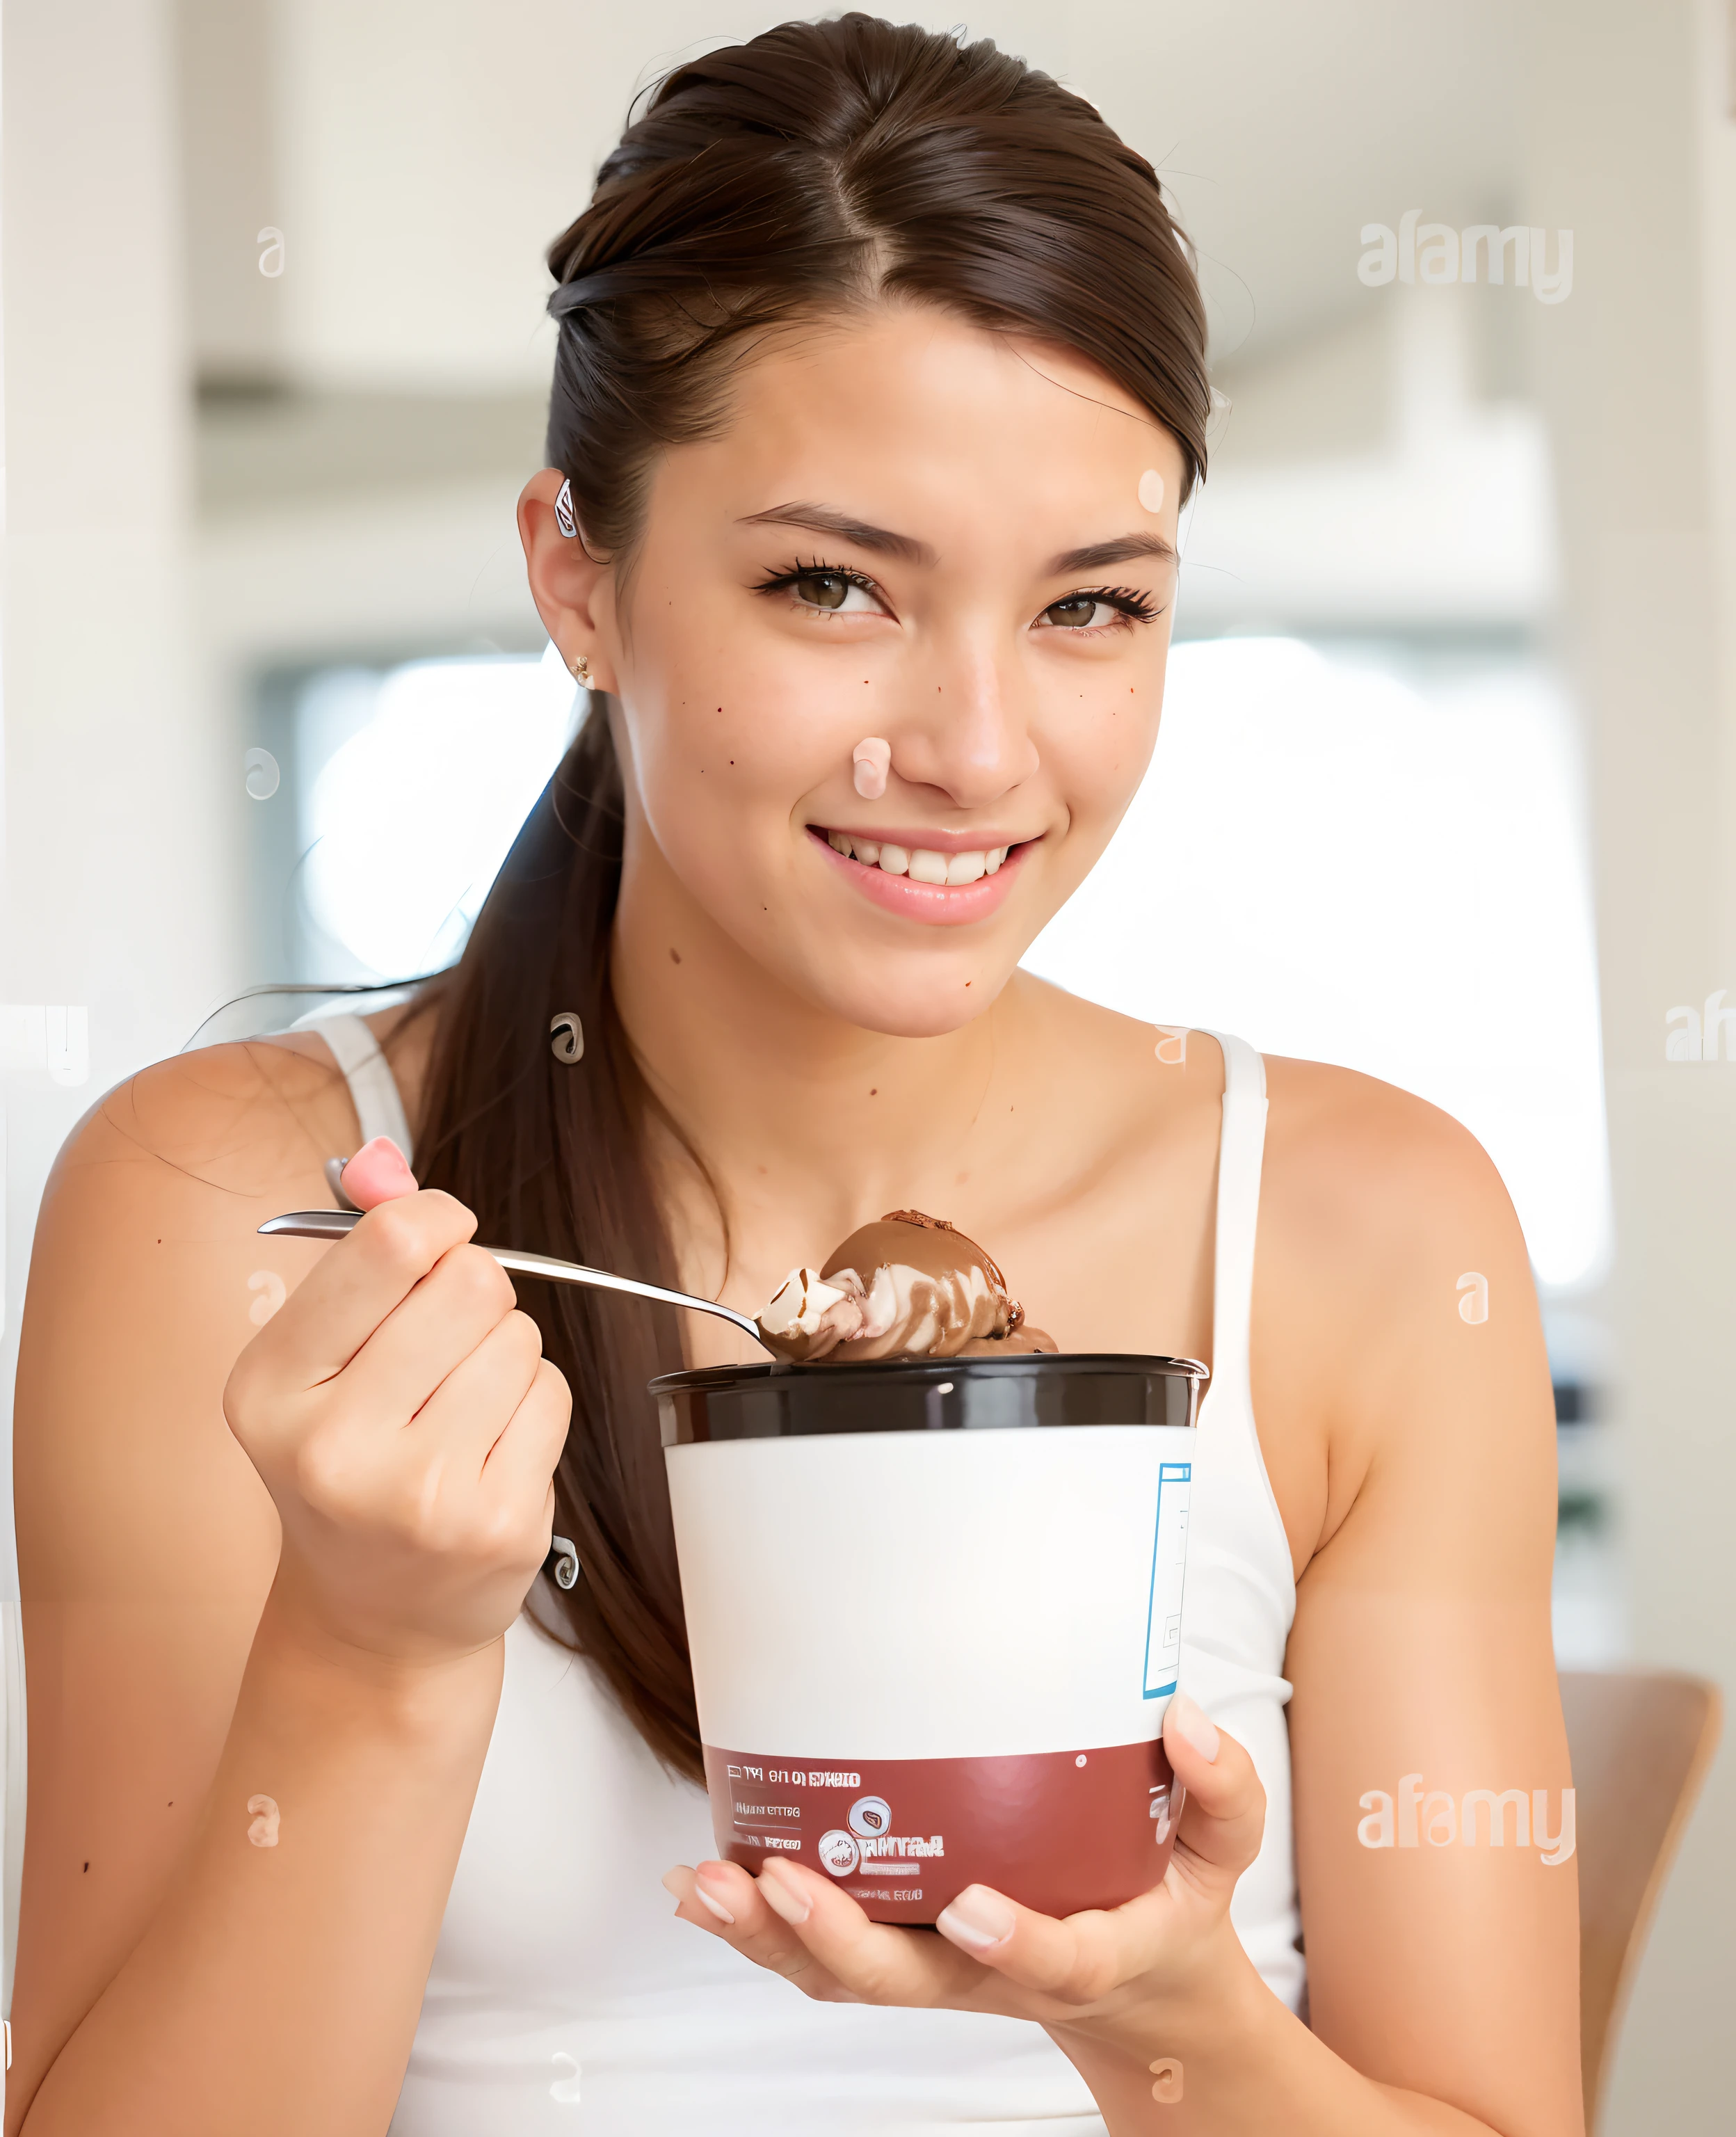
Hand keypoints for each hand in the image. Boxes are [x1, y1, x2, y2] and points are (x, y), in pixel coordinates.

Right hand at [224, 1140, 571, 1667]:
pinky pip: (552, 1395)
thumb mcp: (322, 1355)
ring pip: (520, 1339)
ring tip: (458, 1409)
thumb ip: (360, 1246)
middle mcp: (332, 1447)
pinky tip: (488, 1449)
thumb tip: (385, 1160)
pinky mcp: (495, 1523)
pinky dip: (533, 1406)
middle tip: (444, 1344)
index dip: (439, 1220)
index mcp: (270, 1387)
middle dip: (475, 1295)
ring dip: (505, 1356)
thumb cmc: (354, 1461)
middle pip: (472, 1283)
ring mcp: (419, 1495)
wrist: (376, 1613)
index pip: (390, 1245)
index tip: (440, 1236)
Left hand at [662, 1694, 1264, 2064]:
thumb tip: (1185, 1720)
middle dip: (835, 1940)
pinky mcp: (897, 1945)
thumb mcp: (1220, 1850)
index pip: (1054, 1963)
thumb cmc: (1166, 1895)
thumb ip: (1220, 1790)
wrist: (1136, 1979)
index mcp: (1086, 1952)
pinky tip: (699, 1882)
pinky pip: (816, 1955)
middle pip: (906, 1981)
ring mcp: (935, 1965)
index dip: (1014, 1940)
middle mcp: (992, 1968)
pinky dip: (755, 1925)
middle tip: (779, 1884)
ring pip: (841, 1976)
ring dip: (768, 1937)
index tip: (972, 1904)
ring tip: (704, 1884)